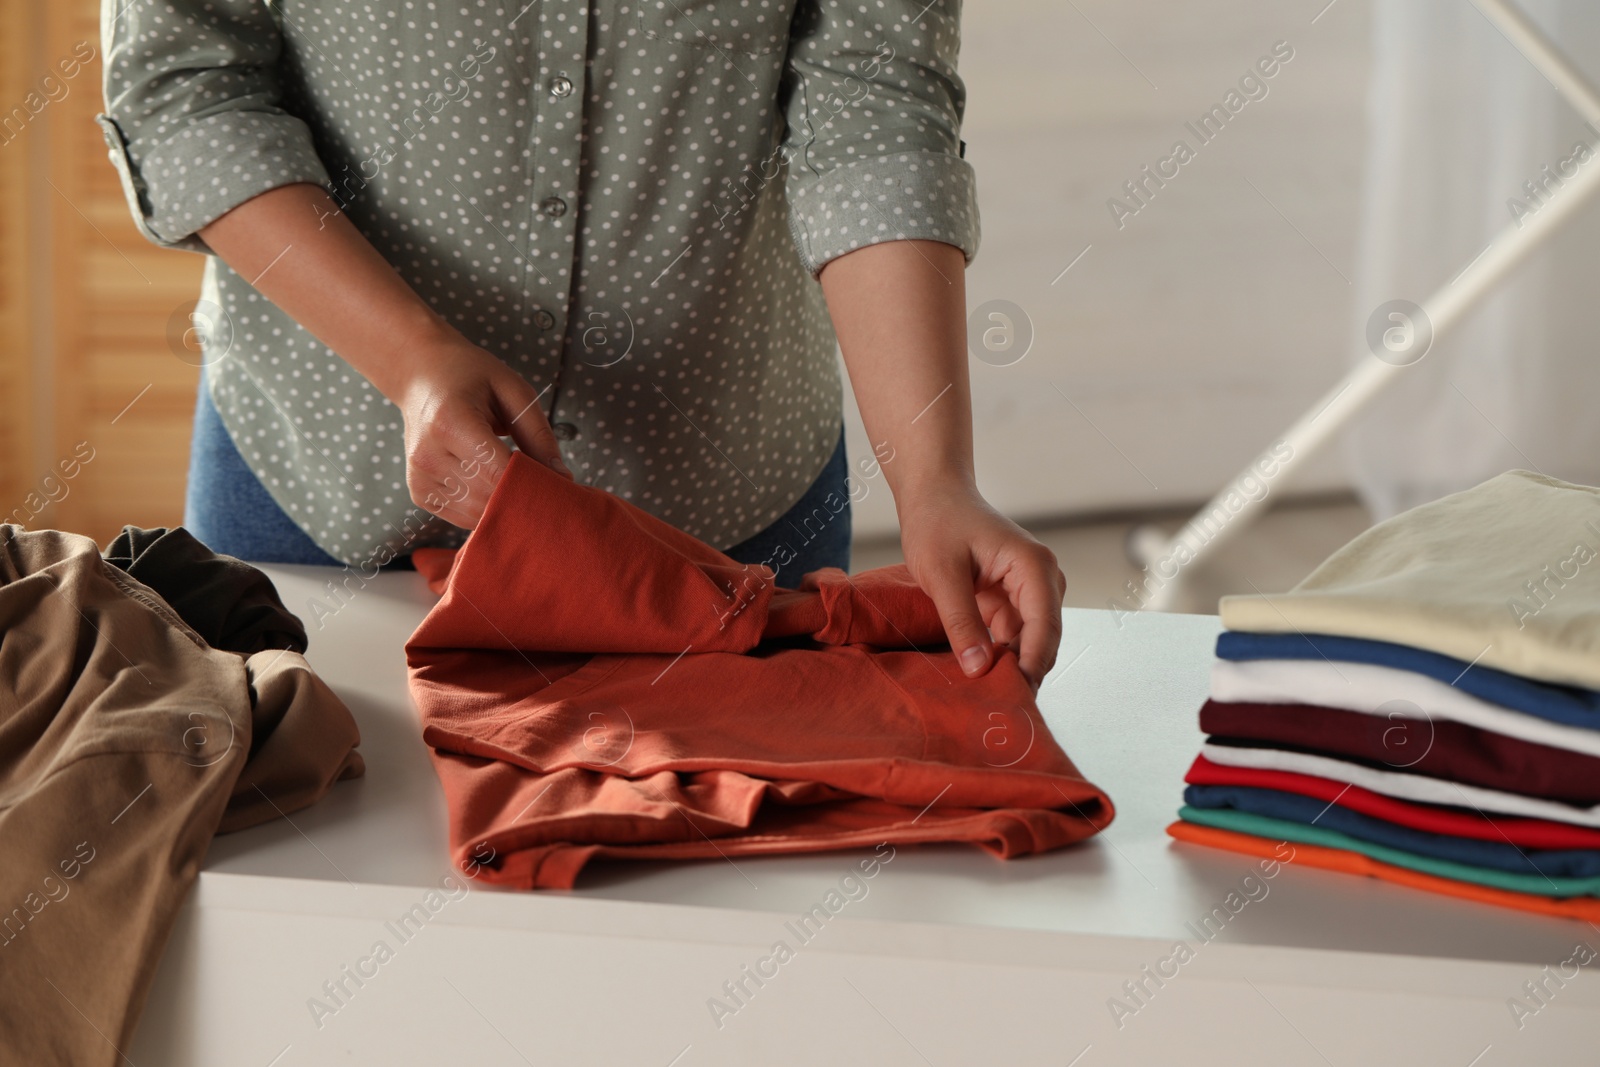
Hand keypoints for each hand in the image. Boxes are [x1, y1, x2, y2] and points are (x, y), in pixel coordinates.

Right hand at [394, 335, 571, 527]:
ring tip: (519, 483)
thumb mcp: (512, 391)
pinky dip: (485, 508)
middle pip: (489, 496)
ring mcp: (420, 477)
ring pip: (477, 514)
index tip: (559, 483)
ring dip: (505, 506)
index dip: (534, 483)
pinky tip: (493, 486)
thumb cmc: (470, 377)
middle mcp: (428, 455)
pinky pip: (462, 517)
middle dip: (523, 496)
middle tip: (546, 485)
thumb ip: (538, 434)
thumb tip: (563, 478)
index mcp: (450, 422)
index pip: (499, 472)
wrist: (422, 377)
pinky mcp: (419, 492)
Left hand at [897, 482, 1065, 689]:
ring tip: (983, 700)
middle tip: (996, 710)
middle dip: (1022, 674)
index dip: (1031, 666)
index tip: (1012, 699)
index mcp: (1034, 567)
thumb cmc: (938, 523)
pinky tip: (975, 678)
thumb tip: (978, 669)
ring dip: (1007, 669)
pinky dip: (995, 658)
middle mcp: (1041, 581)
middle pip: (1042, 641)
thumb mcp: (942, 574)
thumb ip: (961, 621)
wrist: (933, 497)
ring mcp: (1028, 593)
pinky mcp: (1011, 602)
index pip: (1045, 628)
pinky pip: (1010, 638)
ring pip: (1027, 644)